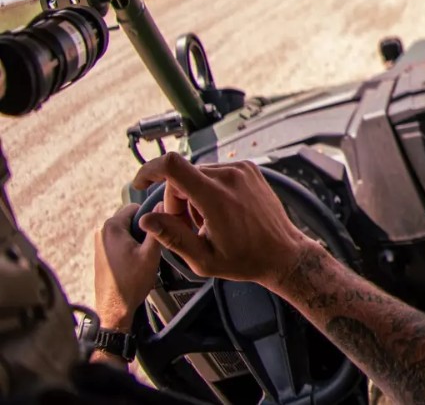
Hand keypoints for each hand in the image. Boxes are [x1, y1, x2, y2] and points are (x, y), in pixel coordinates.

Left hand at [92, 203, 161, 331]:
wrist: (114, 308)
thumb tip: (162, 206)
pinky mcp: (101, 253)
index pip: (136, 206)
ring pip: (127, 230)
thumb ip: (156, 228)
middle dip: (145, 227)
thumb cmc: (132, 281)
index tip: (163, 226)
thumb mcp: (151, 253)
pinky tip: (138, 260)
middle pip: (131, 218)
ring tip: (148, 253)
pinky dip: (131, 246)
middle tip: (156, 243)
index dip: (152, 214)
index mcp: (112, 227)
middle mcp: (102, 231)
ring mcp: (100, 243)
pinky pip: (121, 241)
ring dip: (139, 238)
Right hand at [132, 154, 316, 291]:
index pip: (172, 166)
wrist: (282, 253)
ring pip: (197, 175)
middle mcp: (230, 176)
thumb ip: (172, 236)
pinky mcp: (249, 169)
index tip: (141, 184)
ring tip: (208, 222)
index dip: (149, 170)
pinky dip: (209, 189)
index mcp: (216, 196)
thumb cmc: (245, 259)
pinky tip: (220, 212)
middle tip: (189, 227)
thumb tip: (146, 219)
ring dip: (193, 196)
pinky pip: (215, 173)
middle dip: (176, 201)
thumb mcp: (202, 258)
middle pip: (182, 177)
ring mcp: (242, 170)